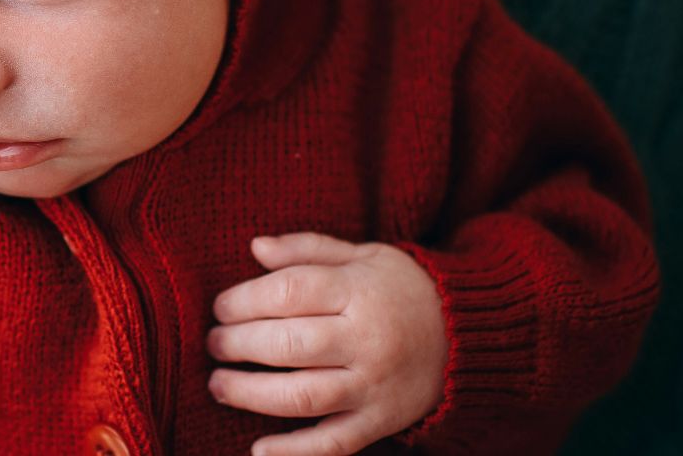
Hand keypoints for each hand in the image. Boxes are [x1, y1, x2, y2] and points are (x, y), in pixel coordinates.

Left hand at [206, 233, 448, 455]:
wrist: (469, 335)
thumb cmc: (402, 289)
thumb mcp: (364, 256)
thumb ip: (308, 250)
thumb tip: (254, 247)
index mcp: (360, 291)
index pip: (290, 293)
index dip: (244, 300)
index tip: (220, 307)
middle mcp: (368, 340)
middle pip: (290, 344)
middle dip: (238, 345)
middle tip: (213, 344)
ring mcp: (374, 386)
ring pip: (303, 396)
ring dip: (251, 394)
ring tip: (219, 385)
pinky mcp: (381, 421)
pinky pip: (333, 443)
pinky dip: (293, 452)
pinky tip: (258, 449)